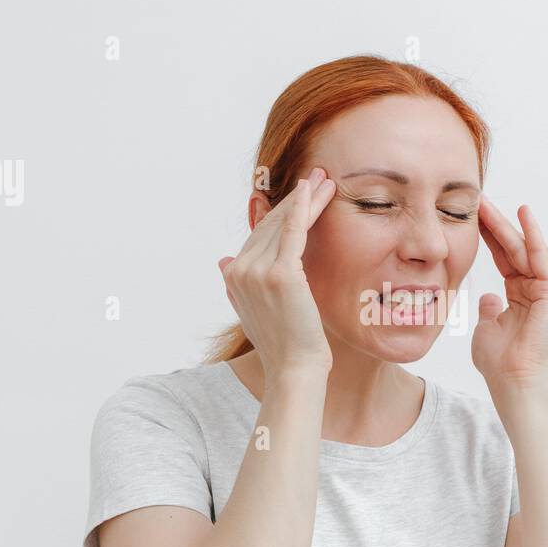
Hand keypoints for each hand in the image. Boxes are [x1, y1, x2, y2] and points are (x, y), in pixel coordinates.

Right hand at [218, 168, 336, 376]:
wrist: (294, 369)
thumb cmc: (284, 345)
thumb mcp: (254, 310)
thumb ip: (237, 284)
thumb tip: (222, 261)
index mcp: (233, 276)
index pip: (259, 235)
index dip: (279, 212)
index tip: (300, 195)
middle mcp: (239, 270)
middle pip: (270, 224)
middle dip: (295, 200)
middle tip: (317, 177)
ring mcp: (257, 271)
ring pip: (284, 224)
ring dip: (306, 199)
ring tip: (325, 180)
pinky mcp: (281, 273)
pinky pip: (292, 231)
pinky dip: (302, 207)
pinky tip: (311, 190)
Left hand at [472, 196, 547, 388]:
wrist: (513, 382)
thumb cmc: (499, 362)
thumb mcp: (487, 328)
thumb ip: (489, 311)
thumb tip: (490, 298)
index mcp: (519, 296)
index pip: (502, 258)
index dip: (487, 237)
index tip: (471, 216)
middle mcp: (534, 289)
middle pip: (512, 249)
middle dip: (494, 224)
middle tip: (477, 200)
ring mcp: (545, 290)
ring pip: (522, 249)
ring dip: (505, 224)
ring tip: (487, 202)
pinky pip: (540, 257)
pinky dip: (532, 234)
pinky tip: (523, 213)